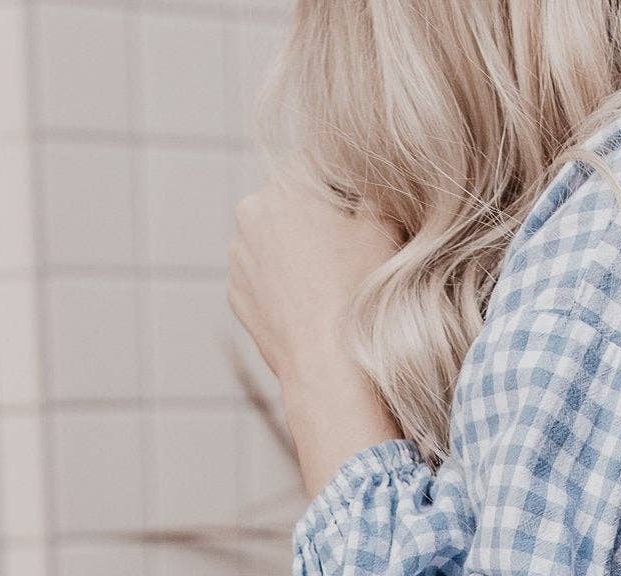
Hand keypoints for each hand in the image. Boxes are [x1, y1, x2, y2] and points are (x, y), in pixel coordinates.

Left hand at [230, 176, 400, 497]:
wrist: (327, 367)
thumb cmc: (359, 291)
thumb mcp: (384, 224)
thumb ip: (377, 184)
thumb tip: (377, 169)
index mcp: (285, 185)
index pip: (319, 163)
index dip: (347, 187)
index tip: (364, 214)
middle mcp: (249, 213)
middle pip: (293, 201)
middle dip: (318, 216)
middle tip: (350, 250)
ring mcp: (238, 257)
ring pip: (275, 239)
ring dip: (298, 249)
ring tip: (330, 281)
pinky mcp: (236, 295)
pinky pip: (263, 276)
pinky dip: (283, 283)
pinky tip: (310, 303)